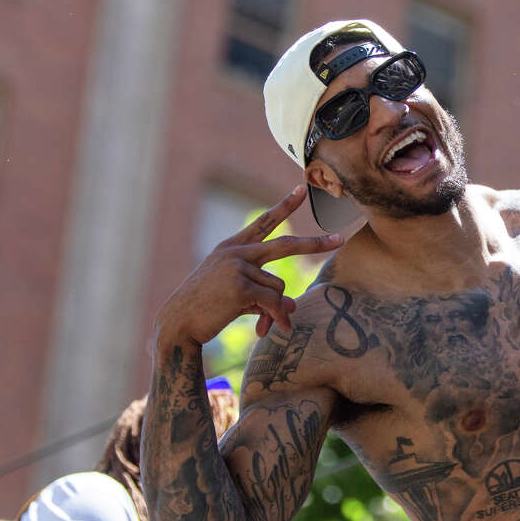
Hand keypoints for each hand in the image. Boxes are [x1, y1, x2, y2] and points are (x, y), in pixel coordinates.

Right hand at [155, 186, 342, 346]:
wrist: (178, 323)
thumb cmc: (206, 309)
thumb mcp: (238, 296)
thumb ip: (265, 294)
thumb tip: (293, 306)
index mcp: (232, 248)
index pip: (264, 222)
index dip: (284, 206)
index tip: (301, 189)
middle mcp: (236, 253)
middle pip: (285, 245)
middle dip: (315, 244)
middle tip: (341, 238)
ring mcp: (237, 267)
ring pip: (280, 287)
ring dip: (276, 309)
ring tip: (262, 323)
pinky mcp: (240, 287)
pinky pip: (274, 303)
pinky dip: (276, 319)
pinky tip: (266, 330)